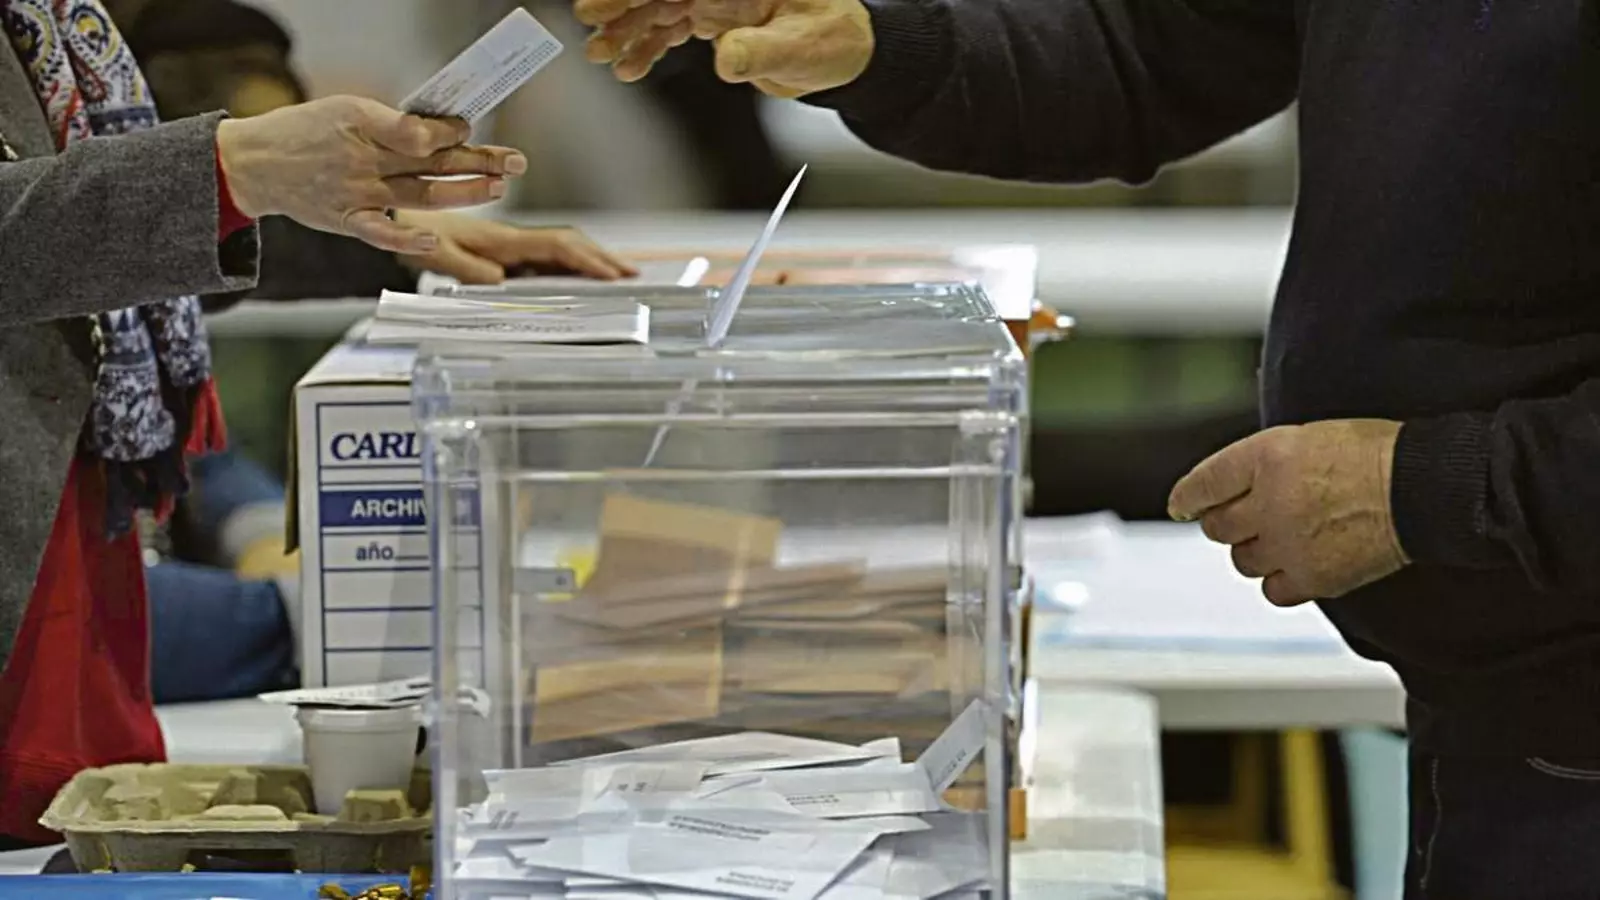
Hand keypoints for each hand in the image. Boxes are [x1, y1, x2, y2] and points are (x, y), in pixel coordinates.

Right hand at [216, 96, 528, 254]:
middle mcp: (365, 161)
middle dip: (479, 161)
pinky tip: (434, 238)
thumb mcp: (345, 109)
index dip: (450, 132)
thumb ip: (392, 122)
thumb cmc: (304, 134)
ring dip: (463, 193)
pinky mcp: (348, 220)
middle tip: (515, 162)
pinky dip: (407, 238)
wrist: (255, 163)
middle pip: (432, 162)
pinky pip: (381, 233)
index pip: (419, 131)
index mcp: (364, 125)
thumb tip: (438, 133)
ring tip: (497, 188)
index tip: (470, 129)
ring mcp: (358, 193)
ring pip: (420, 194)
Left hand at [393, 213, 638, 282]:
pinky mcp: (507, 250)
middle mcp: (513, 240)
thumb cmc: (413, 234)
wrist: (396, 216)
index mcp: (502, 240)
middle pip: (570, 244)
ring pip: (563, 248)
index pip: (556, 247)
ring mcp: (512, 245)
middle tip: (633, 277)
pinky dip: (575, 264)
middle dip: (603, 259)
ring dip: (594, 260)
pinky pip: (548, 256)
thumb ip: (468, 269)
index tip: (611, 275)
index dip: (586, 260)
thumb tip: (502, 283)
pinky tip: (584, 276)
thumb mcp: (436, 254)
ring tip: (621, 275)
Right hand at [577, 0, 872, 96]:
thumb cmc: (837, 38)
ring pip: (659, 9)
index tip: (604, 5)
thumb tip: (727, 59)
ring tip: (603, 55)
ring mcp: (716, 1)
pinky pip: (672, 32)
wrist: (847, 55)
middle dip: (622, 5)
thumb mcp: (804, 46)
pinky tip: (631, 68)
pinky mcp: (715, 23)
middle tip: (590, 25)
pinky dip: (650, 49)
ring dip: (629, 31)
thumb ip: (763, 52)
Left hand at [1167, 419, 1409, 605]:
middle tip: (1246, 519)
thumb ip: (1263, 461)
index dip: (1187, 498)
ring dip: (1253, 550)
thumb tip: (1233, 484)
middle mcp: (1270, 501)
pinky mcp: (1313, 577)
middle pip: (1217, 528)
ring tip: (1281, 538)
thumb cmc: (1377, 453)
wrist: (1423, 486)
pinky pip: (1273, 589)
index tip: (1182, 506)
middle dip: (1227, 522)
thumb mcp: (1307, 435)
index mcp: (1266, 456)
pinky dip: (1279, 580)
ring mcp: (1289, 543)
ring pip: (1241, 560)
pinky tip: (1296, 565)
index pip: (1204, 483)